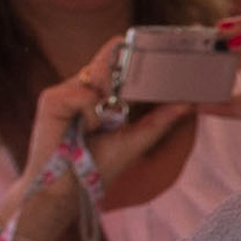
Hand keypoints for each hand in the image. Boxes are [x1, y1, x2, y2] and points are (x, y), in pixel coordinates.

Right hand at [26, 31, 189, 201]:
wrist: (68, 190)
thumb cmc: (98, 166)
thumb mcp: (136, 140)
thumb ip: (160, 120)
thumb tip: (188, 103)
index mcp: (101, 92)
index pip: (119, 60)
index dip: (136, 54)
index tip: (160, 50)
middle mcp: (83, 86)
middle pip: (109, 58)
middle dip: (128, 69)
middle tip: (136, 92)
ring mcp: (66, 91)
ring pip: (97, 73)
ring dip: (109, 100)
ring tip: (101, 126)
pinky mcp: (51, 99)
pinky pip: (83, 95)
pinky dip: (91, 114)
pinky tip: (86, 130)